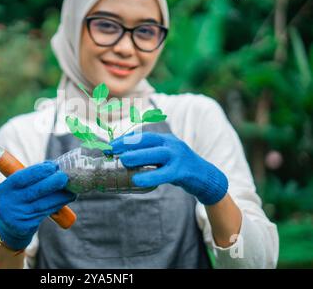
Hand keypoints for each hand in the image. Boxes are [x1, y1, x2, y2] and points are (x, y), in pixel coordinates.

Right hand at [0, 161, 75, 249]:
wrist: (10, 229)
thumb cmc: (18, 201)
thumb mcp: (16, 190)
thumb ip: (30, 179)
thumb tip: (54, 166)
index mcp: (3, 190)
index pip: (21, 178)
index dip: (38, 171)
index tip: (53, 166)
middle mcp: (7, 204)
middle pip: (33, 191)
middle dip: (52, 182)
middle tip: (65, 176)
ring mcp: (17, 217)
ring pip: (43, 203)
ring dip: (60, 195)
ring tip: (71, 189)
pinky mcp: (26, 227)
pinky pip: (45, 212)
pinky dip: (58, 204)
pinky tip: (67, 198)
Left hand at [109, 132, 227, 204]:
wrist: (207, 178)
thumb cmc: (180, 168)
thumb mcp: (165, 158)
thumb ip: (149, 157)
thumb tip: (125, 159)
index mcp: (166, 140)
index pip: (144, 136)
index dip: (126, 139)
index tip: (110, 144)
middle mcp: (172, 145)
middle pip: (148, 141)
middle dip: (128, 145)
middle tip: (111, 150)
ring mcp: (179, 157)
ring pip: (156, 155)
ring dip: (138, 156)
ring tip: (123, 160)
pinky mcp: (183, 171)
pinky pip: (164, 174)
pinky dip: (150, 177)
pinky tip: (137, 180)